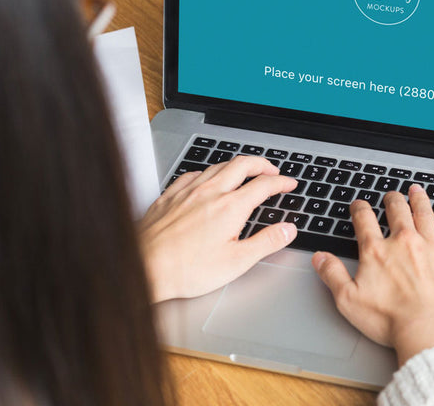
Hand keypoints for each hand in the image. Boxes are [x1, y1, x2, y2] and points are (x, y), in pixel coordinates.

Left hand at [140, 155, 297, 302]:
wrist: (144, 267)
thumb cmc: (186, 269)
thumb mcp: (236, 262)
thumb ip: (266, 242)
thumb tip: (287, 230)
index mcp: (230, 207)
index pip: (264, 185)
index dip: (281, 182)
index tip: (289, 184)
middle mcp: (210, 192)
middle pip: (242, 164)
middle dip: (262, 164)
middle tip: (272, 170)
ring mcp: (188, 191)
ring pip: (218, 166)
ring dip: (237, 165)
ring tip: (245, 171)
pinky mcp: (169, 196)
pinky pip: (192, 173)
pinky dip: (208, 172)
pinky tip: (206, 179)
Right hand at [312, 185, 433, 365]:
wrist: (431, 332)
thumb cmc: (391, 321)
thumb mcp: (348, 301)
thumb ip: (332, 275)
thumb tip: (320, 257)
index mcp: (378, 251)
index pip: (365, 220)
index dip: (360, 209)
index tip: (359, 205)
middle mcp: (405, 242)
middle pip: (397, 211)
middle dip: (392, 200)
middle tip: (390, 196)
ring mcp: (433, 246)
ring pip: (425, 213)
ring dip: (419, 199)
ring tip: (416, 190)